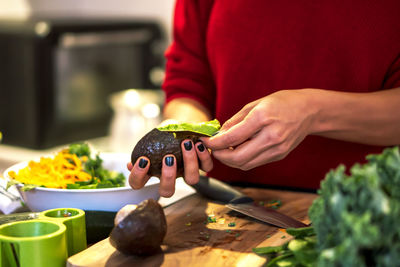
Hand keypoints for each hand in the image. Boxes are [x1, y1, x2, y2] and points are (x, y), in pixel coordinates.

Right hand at [127, 140, 212, 196]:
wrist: (182, 126)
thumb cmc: (163, 134)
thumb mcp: (151, 138)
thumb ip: (142, 149)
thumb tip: (129, 164)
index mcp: (153, 172)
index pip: (138, 184)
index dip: (138, 177)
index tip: (143, 160)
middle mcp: (170, 177)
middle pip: (167, 191)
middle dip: (168, 177)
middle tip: (168, 158)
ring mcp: (187, 172)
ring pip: (192, 180)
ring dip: (189, 162)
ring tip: (186, 144)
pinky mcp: (203, 165)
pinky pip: (206, 166)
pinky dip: (204, 155)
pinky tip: (198, 143)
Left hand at [202, 89, 316, 169]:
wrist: (309, 111)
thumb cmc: (281, 103)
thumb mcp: (255, 104)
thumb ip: (235, 121)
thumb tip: (218, 135)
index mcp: (262, 118)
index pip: (232, 138)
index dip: (214, 143)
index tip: (204, 141)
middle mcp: (271, 136)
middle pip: (237, 157)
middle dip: (220, 156)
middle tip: (212, 149)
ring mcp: (277, 149)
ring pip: (245, 164)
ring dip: (230, 160)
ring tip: (224, 150)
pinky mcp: (279, 155)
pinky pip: (254, 162)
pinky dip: (242, 159)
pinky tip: (238, 150)